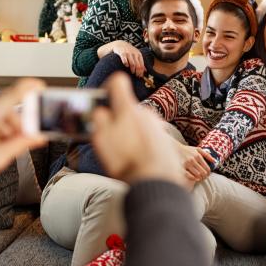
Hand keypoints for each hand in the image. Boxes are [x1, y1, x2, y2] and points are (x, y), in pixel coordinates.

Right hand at [91, 72, 184, 186]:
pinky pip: (149, 135)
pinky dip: (142, 143)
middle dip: (118, 119)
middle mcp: (146, 113)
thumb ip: (99, 120)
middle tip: (111, 139)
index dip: (108, 89)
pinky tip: (138, 159)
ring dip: (130, 133)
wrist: (158, 183)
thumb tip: (100, 110)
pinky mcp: (166, 139)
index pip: (118, 82)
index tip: (103, 102)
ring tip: (126, 154)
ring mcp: (157, 126)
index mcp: (128, 109)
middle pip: (128, 108)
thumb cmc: (127, 162)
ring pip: (138, 123)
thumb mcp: (103, 141)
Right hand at [98, 40, 144, 76]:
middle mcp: (134, 53)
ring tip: (132, 72)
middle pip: (138, 65)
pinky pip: (125, 60)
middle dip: (138, 72)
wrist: (120, 44)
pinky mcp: (122, 53)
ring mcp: (128, 53)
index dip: (141, 71)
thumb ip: (140, 62)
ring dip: (133, 69)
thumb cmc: (129, 51)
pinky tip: (126, 66)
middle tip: (136, 75)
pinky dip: (126, 64)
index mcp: (139, 54)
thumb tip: (145, 70)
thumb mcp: (136, 55)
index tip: (140, 76)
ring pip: (132, 64)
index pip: (142, 65)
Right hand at [178, 145, 210, 181]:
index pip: (207, 168)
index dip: (209, 173)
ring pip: (197, 175)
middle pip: (203, 172)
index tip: (208, 174)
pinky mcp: (181, 167)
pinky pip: (189, 176)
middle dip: (205, 176)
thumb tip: (215, 161)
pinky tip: (195, 178)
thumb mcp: (198, 149)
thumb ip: (207, 155)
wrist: (175, 149)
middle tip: (204, 177)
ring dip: (200, 178)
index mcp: (198, 155)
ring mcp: (187, 164)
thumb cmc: (188, 150)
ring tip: (200, 178)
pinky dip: (193, 178)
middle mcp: (193, 160)